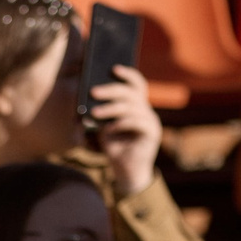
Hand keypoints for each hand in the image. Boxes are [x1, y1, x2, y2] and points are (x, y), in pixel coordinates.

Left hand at [83, 65, 163, 195]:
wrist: (125, 173)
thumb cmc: (114, 148)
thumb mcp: (104, 127)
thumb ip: (101, 113)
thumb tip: (88, 100)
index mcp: (138, 106)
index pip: (137, 84)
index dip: (127, 74)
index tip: (113, 68)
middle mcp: (147, 111)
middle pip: (132, 92)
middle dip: (111, 90)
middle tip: (93, 92)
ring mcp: (151, 122)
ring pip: (132, 106)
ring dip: (111, 108)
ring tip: (94, 113)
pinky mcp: (152, 134)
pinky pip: (135, 122)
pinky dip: (119, 124)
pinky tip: (107, 130)